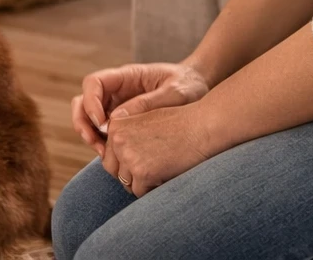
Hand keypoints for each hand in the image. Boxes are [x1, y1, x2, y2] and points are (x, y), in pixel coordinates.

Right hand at [70, 62, 210, 155]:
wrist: (199, 90)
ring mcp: (117, 106)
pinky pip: (104, 132)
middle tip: (95, 143)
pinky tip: (113, 157)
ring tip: (103, 154)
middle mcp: (116, 90)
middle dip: (83, 122)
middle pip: (83, 102)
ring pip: (89, 118)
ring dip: (90, 135)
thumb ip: (147, 103)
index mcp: (126, 76)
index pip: (94, 83)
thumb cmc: (189, 85)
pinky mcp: (123, 122)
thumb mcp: (174, 93)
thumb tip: (117, 119)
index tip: (102, 123)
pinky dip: (103, 144)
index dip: (91, 102)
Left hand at [100, 100, 218, 196]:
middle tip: (152, 168)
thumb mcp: (145, 121)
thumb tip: (113, 162)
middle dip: (130, 174)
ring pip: (127, 183)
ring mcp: (128, 156)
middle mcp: (117, 140)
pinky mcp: (142, 172)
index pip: (110, 155)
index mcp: (116, 125)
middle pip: (114, 171)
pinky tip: (167, 174)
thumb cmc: (179, 123)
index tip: (145, 156)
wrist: (202, 126)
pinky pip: (141, 192)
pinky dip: (154, 188)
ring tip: (163, 167)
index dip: (126, 160)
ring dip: (143, 182)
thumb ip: (125, 136)